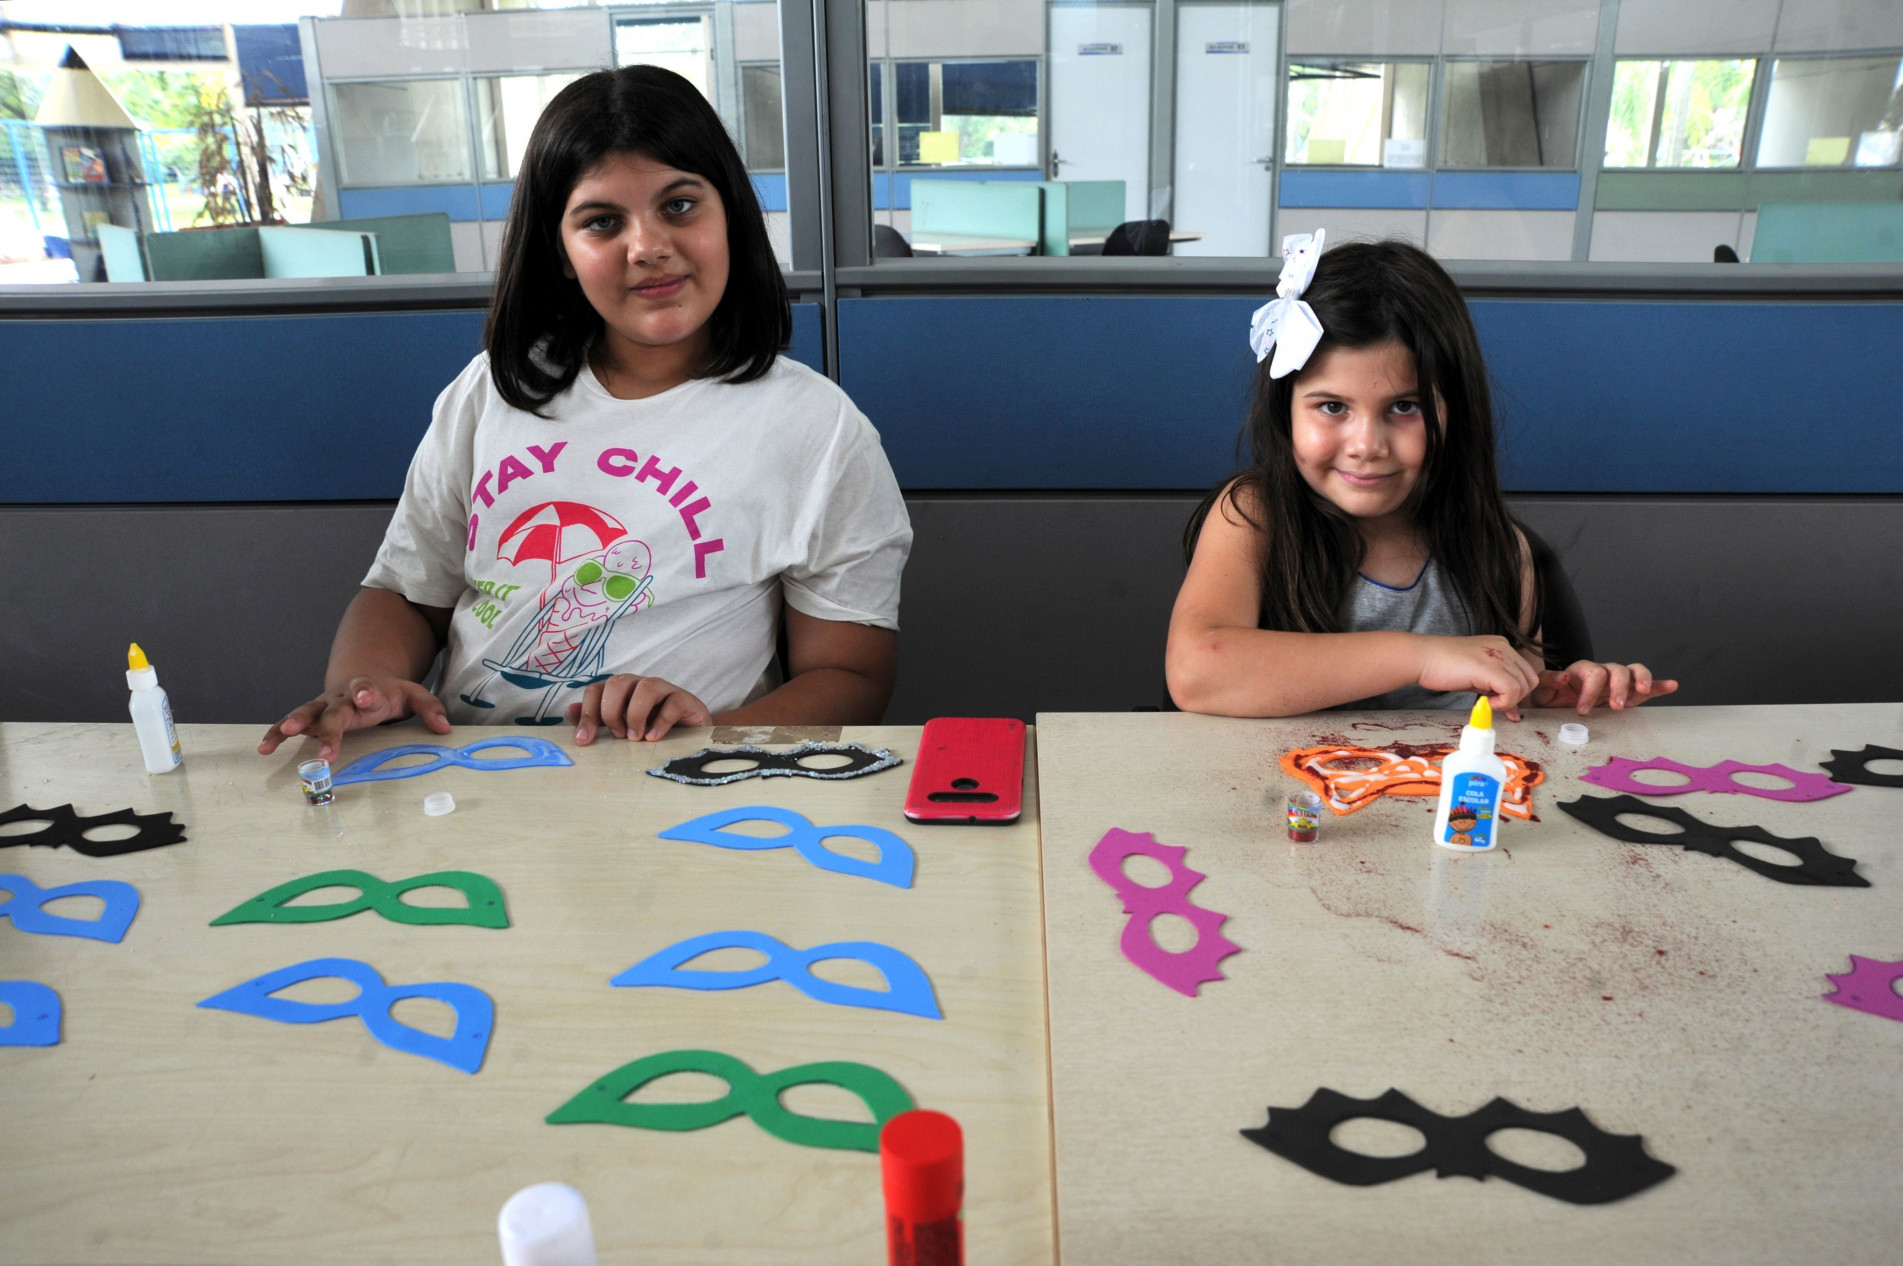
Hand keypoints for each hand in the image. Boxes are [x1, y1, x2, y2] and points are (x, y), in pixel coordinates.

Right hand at [258, 675, 451, 760]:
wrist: (360, 678)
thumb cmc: (387, 692)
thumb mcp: (413, 695)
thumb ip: (429, 708)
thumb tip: (445, 729)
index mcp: (369, 690)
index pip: (367, 688)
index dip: (366, 691)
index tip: (366, 697)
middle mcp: (342, 697)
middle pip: (335, 711)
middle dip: (330, 728)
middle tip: (326, 748)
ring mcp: (324, 706)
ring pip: (307, 712)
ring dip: (295, 723)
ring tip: (284, 735)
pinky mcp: (310, 716)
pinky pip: (290, 723)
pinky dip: (276, 733)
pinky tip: (265, 747)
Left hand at [568, 673, 711, 742]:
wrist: (689, 738)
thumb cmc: (649, 732)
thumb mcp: (619, 729)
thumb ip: (595, 720)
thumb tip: (571, 712)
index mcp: (620, 692)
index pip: (596, 690)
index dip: (587, 714)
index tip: (585, 740)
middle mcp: (639, 685)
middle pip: (617, 682)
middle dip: (611, 711)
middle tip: (617, 736)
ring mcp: (663, 690)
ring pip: (645, 687)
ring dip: (635, 714)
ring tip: (636, 738)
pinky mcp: (685, 700)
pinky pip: (672, 702)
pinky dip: (661, 721)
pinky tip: (653, 738)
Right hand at [1417, 635, 1540, 714]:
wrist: (1423, 658)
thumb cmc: (1443, 666)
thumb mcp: (1477, 677)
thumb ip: (1496, 689)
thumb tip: (1513, 712)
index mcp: (1501, 646)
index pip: (1525, 672)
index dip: (1517, 692)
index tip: (1501, 703)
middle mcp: (1504, 648)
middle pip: (1529, 680)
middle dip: (1515, 697)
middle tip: (1494, 703)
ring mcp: (1498, 656)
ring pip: (1523, 686)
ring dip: (1508, 701)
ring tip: (1486, 701)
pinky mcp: (1490, 668)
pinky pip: (1512, 690)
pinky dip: (1503, 702)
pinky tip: (1486, 701)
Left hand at [1529, 661, 1677, 714]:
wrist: (1552, 702)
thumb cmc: (1549, 695)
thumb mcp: (1541, 689)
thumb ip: (1548, 681)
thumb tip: (1564, 677)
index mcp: (1582, 670)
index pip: (1592, 674)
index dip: (1590, 692)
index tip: (1583, 711)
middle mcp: (1602, 672)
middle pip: (1617, 670)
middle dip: (1619, 687)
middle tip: (1616, 706)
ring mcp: (1616, 681)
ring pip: (1634, 672)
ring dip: (1641, 681)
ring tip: (1643, 691)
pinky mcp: (1627, 692)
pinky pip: (1645, 686)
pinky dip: (1659, 685)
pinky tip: (1672, 685)